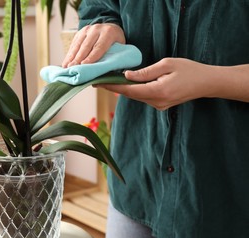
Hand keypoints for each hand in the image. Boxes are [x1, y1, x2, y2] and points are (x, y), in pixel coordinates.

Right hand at [62, 23, 125, 67]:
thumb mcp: (119, 50)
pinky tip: (66, 63)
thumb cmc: (116, 44)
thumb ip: (113, 61)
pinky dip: (69, 54)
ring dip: (71, 57)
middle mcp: (97, 29)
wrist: (111, 28)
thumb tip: (100, 79)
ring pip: (78, 44)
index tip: (83, 65)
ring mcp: (87, 29)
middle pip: (86, 46)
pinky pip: (73, 44)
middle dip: (78, 58)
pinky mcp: (80, 32)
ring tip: (66, 67)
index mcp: (109, 33)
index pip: (99, 47)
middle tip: (72, 68)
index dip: (91, 57)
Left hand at [95, 58, 217, 109]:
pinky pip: (143, 97)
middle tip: (100, 79)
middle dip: (114, 87)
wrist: (206, 83)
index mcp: (158, 91)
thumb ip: (145, 72)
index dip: (112, 87)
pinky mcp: (160, 105)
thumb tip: (127, 75)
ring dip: (124, 89)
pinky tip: (127, 83)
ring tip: (110, 80)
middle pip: (130, 95)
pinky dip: (134, 90)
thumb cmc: (189, 70)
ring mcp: (159, 106)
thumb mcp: (167, 64)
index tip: (98, 83)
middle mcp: (156, 102)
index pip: (128, 90)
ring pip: (136, 96)